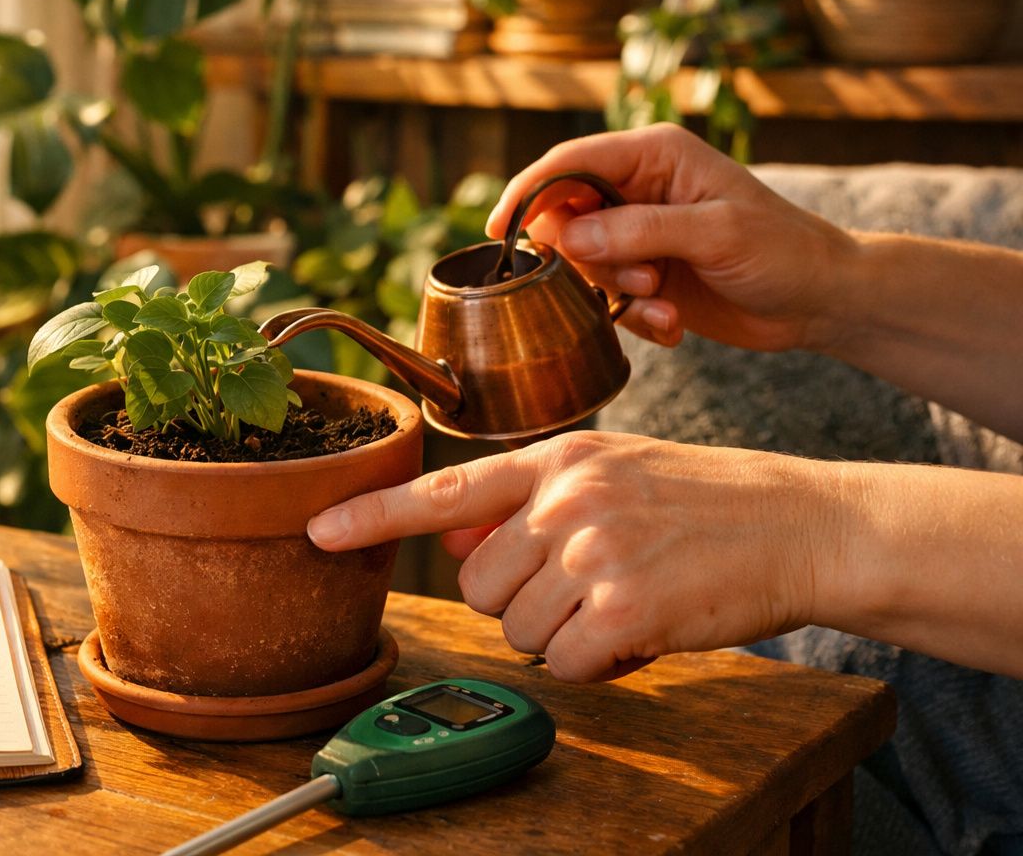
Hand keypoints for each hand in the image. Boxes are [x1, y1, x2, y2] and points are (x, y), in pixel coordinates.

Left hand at [307, 432, 838, 681]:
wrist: (804, 523)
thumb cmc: (707, 501)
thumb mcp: (614, 473)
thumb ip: (530, 501)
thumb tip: (452, 536)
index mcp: (559, 458)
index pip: (445, 489)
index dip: (373, 516)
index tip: (317, 532)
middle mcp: (566, 498)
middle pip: (479, 585)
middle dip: (522, 602)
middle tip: (587, 585)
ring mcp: (594, 551)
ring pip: (520, 631)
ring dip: (566, 635)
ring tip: (625, 599)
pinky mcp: (624, 608)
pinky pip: (569, 664)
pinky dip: (602, 664)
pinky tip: (644, 629)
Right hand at [485, 124, 856, 352]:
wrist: (823, 300)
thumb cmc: (783, 251)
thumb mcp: (714, 234)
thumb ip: (639, 230)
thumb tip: (566, 235)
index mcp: (653, 156)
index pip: (568, 163)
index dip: (527, 192)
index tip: (500, 229)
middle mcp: (639, 189)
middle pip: (565, 217)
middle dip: (587, 258)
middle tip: (636, 280)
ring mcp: (640, 235)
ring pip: (583, 263)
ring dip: (615, 292)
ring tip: (663, 302)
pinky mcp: (646, 276)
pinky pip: (607, 297)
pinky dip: (632, 316)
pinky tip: (673, 324)